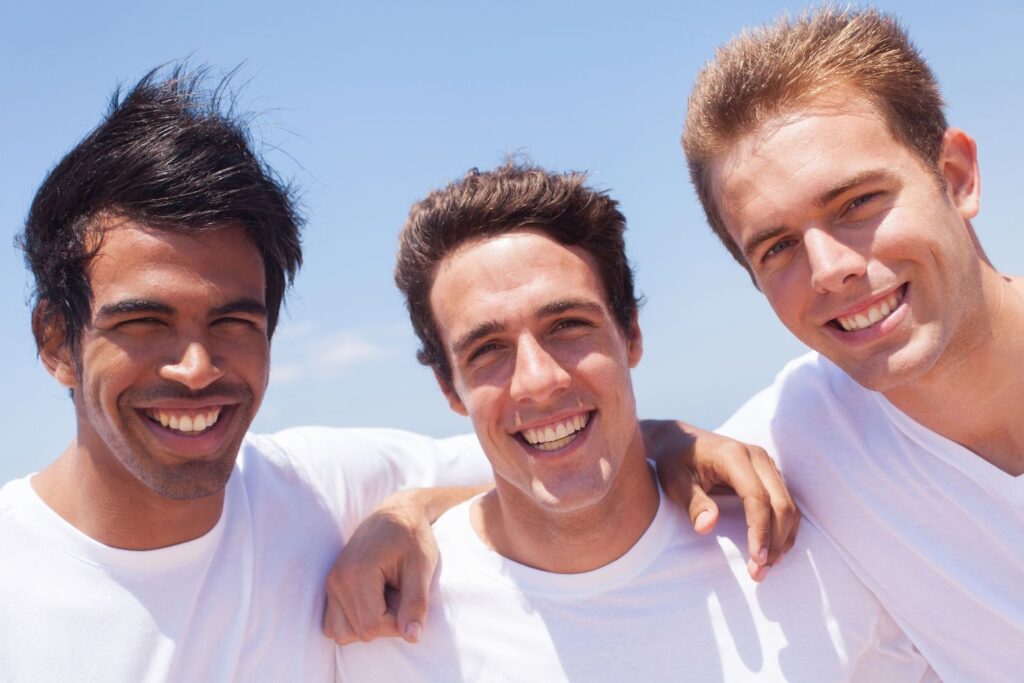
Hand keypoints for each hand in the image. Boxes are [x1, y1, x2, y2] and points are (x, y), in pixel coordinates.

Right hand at [323, 491, 436, 644]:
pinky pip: (334, 623)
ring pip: (341, 632)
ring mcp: (331, 583)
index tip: (411, 604)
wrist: (397, 512)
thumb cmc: (412, 537)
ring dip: (367, 625)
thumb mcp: (422, 567)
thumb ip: (416, 603)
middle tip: (400, 596)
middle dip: (385, 624)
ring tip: (386, 599)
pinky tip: (374, 601)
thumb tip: (412, 638)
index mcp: (357, 574)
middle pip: (358, 632)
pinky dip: (353, 621)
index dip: (396, 625)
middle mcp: (337, 580)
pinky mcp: (331, 585)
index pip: (372, 626)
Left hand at [643, 420, 799, 581]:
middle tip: (759, 573)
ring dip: (783, 540)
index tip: (755, 559)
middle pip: (781, 504)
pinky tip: (773, 552)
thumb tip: (706, 526)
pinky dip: (784, 530)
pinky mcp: (769, 475)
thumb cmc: (673, 461)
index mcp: (733, 455)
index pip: (757, 497)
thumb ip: (692, 503)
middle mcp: (756, 457)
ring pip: (788, 506)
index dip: (760, 530)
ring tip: (765, 569)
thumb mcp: (674, 481)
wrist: (677, 440)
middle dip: (775, 542)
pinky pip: (786, 505)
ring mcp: (766, 464)